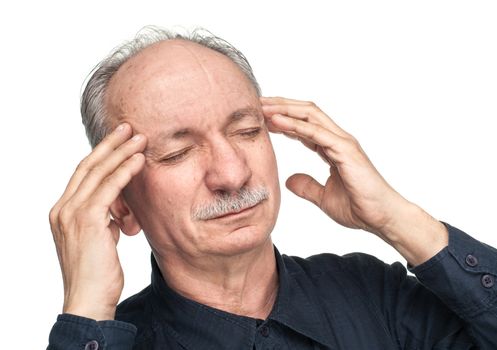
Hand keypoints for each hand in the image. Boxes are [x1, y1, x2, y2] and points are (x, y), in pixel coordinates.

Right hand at [49, 123, 145, 319]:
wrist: (88, 300)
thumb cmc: (98, 274)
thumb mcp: (100, 240)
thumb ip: (104, 220)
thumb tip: (118, 211)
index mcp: (63, 212)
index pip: (83, 175)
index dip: (101, 154)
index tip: (119, 140)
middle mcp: (62, 209)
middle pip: (87, 166)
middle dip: (110, 144)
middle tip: (129, 127)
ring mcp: (71, 214)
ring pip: (98, 173)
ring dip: (121, 152)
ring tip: (140, 138)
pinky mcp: (86, 221)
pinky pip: (109, 188)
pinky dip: (124, 171)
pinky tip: (139, 160)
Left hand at [261, 97, 447, 263]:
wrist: (381, 218)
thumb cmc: (359, 207)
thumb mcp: (323, 197)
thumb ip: (307, 187)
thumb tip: (289, 181)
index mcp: (332, 147)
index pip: (304, 124)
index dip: (283, 118)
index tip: (262, 117)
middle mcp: (337, 140)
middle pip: (306, 112)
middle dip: (281, 105)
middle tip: (256, 103)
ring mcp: (343, 142)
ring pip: (310, 115)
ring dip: (284, 109)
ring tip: (262, 106)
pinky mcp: (345, 150)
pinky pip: (316, 133)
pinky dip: (295, 125)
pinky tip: (276, 121)